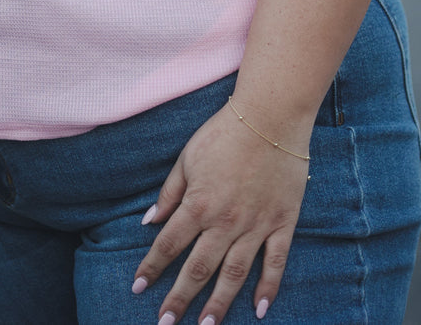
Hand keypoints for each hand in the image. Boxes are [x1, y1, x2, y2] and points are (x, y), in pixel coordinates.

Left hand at [132, 103, 311, 323]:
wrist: (270, 116)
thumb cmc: (224, 132)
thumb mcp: (187, 157)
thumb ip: (169, 192)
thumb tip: (149, 221)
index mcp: (198, 203)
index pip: (168, 244)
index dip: (151, 268)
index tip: (138, 288)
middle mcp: (225, 221)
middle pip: (198, 268)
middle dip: (179, 299)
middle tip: (165, 324)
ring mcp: (256, 225)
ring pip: (234, 274)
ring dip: (218, 303)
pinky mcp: (282, 222)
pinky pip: (275, 262)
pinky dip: (268, 288)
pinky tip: (259, 310)